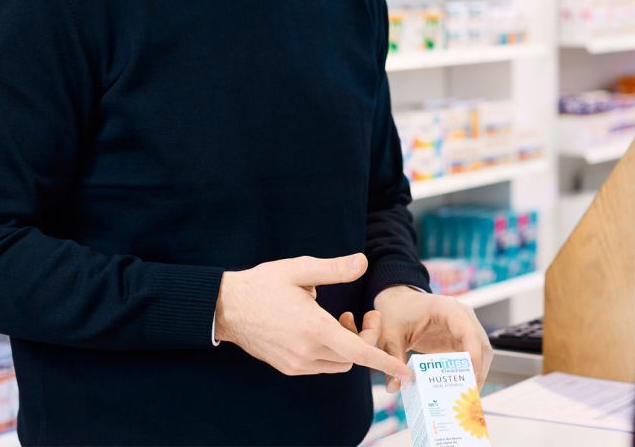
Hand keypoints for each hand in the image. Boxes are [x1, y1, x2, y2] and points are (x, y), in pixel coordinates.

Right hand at [214, 253, 413, 382]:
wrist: (227, 306)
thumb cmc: (263, 284)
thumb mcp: (299, 269)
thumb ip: (334, 269)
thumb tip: (363, 262)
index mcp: (314, 329)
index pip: (359, 351)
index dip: (385, 360)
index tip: (406, 372)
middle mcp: (307, 352)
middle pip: (352, 358)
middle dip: (364, 340)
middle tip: (363, 315)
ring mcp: (296, 363)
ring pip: (337, 364)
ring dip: (346, 347)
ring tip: (339, 319)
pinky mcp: (287, 367)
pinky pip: (320, 366)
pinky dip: (330, 352)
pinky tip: (320, 329)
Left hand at [373, 285, 492, 391]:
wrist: (397, 302)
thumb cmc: (396, 312)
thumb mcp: (390, 334)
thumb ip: (393, 358)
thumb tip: (395, 386)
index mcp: (445, 308)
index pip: (468, 331)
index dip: (473, 354)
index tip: (471, 376)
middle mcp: (460, 315)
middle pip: (480, 344)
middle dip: (478, 371)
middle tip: (469, 395)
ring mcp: (464, 326)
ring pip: (481, 351)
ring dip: (477, 373)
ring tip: (467, 397)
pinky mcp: (461, 337)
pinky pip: (473, 355)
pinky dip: (470, 372)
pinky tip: (461, 388)